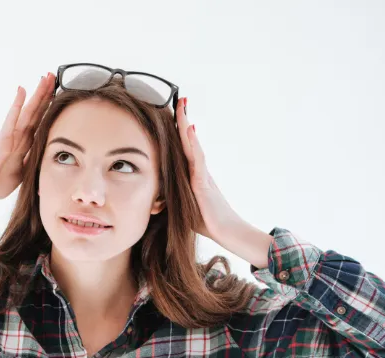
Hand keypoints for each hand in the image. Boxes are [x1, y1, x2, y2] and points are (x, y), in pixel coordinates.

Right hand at [0, 72, 54, 200]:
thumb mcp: (22, 172)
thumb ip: (31, 162)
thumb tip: (44, 158)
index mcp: (23, 143)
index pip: (39, 121)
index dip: (49, 106)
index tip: (59, 91)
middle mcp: (17, 136)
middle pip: (35, 112)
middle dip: (45, 94)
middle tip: (54, 75)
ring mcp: (10, 136)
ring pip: (27, 111)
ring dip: (36, 95)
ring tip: (45, 78)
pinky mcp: (2, 141)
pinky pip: (12, 120)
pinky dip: (17, 105)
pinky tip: (22, 90)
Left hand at [175, 98, 242, 240]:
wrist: (226, 231)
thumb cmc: (205, 220)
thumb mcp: (182, 205)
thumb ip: (172, 195)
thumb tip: (157, 194)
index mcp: (192, 173)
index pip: (182, 148)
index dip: (178, 131)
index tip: (173, 114)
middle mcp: (198, 169)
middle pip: (188, 140)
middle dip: (183, 120)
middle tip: (180, 99)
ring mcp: (202, 173)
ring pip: (192, 144)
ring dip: (186, 124)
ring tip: (182, 105)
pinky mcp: (203, 181)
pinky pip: (197, 158)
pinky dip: (192, 143)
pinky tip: (189, 128)